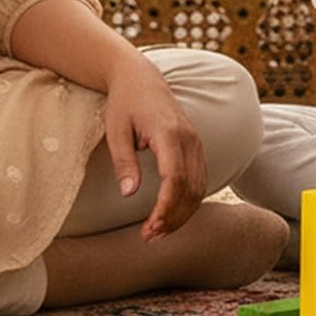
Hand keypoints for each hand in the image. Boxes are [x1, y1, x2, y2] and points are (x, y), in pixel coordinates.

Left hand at [103, 54, 207, 240]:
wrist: (141, 78)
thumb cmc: (125, 103)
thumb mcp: (116, 131)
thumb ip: (124, 162)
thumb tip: (129, 194)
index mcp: (169, 133)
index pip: (175, 178)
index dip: (165, 207)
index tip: (150, 228)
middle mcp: (189, 138)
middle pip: (191, 188)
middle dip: (173, 217)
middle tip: (149, 237)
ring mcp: (196, 142)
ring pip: (199, 187)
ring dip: (182, 213)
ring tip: (157, 232)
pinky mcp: (196, 146)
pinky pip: (199, 180)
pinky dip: (188, 202)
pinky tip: (171, 215)